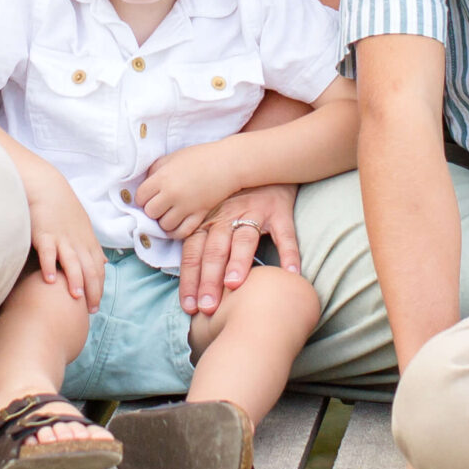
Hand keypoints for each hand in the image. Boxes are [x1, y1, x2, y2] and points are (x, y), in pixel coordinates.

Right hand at [22, 163, 105, 311]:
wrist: (47, 186)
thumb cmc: (63, 208)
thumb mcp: (83, 227)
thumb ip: (92, 247)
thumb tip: (103, 262)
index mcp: (87, 241)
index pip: (98, 269)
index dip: (99, 287)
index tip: (96, 305)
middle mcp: (77, 242)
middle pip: (89, 269)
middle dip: (92, 290)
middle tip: (90, 310)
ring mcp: (61, 238)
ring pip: (72, 261)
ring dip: (75, 279)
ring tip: (76, 297)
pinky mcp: (44, 234)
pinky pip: (47, 252)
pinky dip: (49, 266)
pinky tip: (48, 280)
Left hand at [133, 142, 240, 238]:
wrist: (228, 163)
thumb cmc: (200, 156)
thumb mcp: (173, 157)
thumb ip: (156, 170)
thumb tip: (145, 183)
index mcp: (163, 177)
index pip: (140, 196)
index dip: (143, 197)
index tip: (148, 196)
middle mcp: (172, 193)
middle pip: (150, 212)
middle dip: (152, 210)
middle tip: (160, 205)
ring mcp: (186, 206)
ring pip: (164, 225)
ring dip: (165, 221)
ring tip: (169, 214)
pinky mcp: (199, 215)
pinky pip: (181, 232)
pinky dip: (176, 231)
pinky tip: (176, 225)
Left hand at [176, 184, 297, 316]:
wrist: (262, 161)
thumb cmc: (230, 191)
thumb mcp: (205, 206)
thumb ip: (191, 232)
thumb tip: (177, 269)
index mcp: (207, 220)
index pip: (193, 252)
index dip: (190, 280)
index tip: (189, 306)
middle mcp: (226, 216)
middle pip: (215, 250)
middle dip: (209, 280)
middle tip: (208, 307)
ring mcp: (254, 213)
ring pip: (243, 240)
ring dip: (238, 263)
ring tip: (234, 285)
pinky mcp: (279, 212)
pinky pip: (285, 235)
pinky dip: (289, 254)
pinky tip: (290, 274)